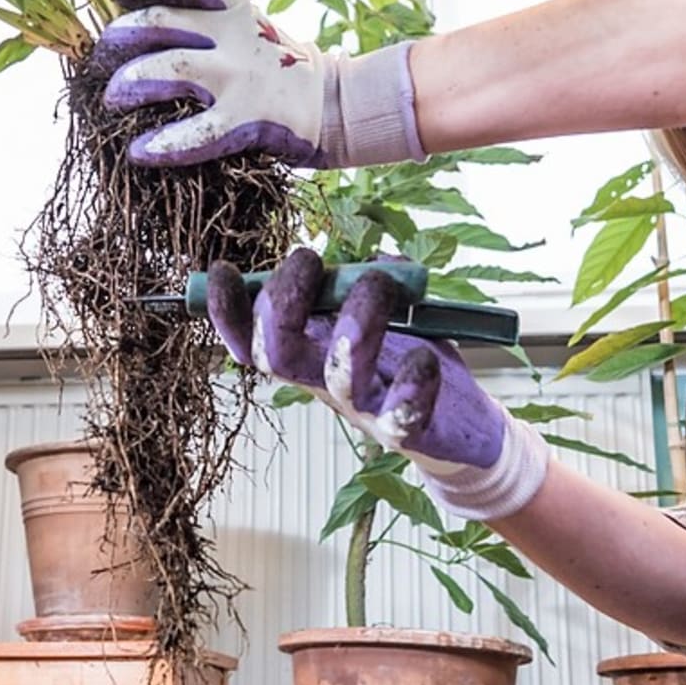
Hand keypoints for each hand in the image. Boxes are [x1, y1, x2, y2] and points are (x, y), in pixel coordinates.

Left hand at [95, 0, 423, 169]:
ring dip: (131, 81)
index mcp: (237, 10)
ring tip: (111, 99)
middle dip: (121, 37)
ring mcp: (240, 75)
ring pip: (171, 66)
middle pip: (162, 21)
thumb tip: (156, 34)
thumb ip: (217, 28)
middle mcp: (235, 34)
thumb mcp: (257, 33)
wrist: (346, 107)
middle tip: (101, 58)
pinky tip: (141, 152)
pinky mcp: (248, 117)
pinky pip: (197, 131)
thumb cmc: (290, 74)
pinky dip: (164, 143)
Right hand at [208, 249, 549, 519]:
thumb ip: (366, 283)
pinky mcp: (406, 429)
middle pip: (274, 356)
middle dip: (282, 302)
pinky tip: (424, 357)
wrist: (463, 429)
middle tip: (308, 260)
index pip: (250, 338)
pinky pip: (400, 414)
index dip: (226, 312)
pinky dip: (412, 381)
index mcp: (310, 352)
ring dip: (355, 322)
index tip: (223, 271)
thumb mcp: (383, 314)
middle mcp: (325, 381)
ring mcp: (364, 408)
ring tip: (379, 283)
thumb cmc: (411, 362)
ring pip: (336, 376)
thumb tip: (369, 255)